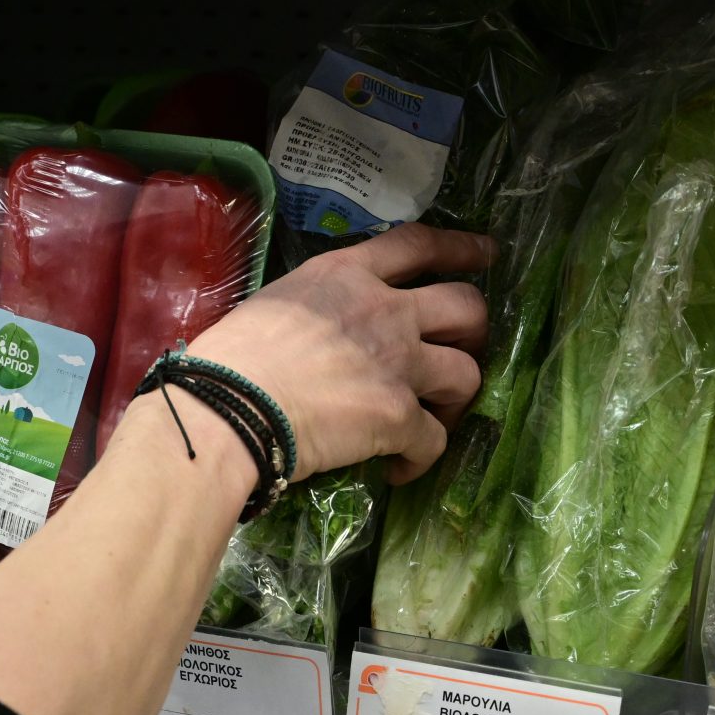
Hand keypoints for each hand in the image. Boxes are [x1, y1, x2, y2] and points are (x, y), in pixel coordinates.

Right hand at [194, 224, 490, 483]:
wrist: (228, 406)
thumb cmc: (231, 355)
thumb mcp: (275, 303)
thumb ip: (315, 308)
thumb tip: (318, 332)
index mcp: (348, 275)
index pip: (419, 245)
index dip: (460, 248)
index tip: (485, 253)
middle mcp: (386, 311)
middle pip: (466, 307)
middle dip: (474, 331)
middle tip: (461, 351)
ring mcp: (399, 364)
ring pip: (467, 374)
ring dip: (456, 399)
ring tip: (434, 418)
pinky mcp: (399, 417)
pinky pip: (435, 440)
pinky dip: (421, 459)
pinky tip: (397, 469)